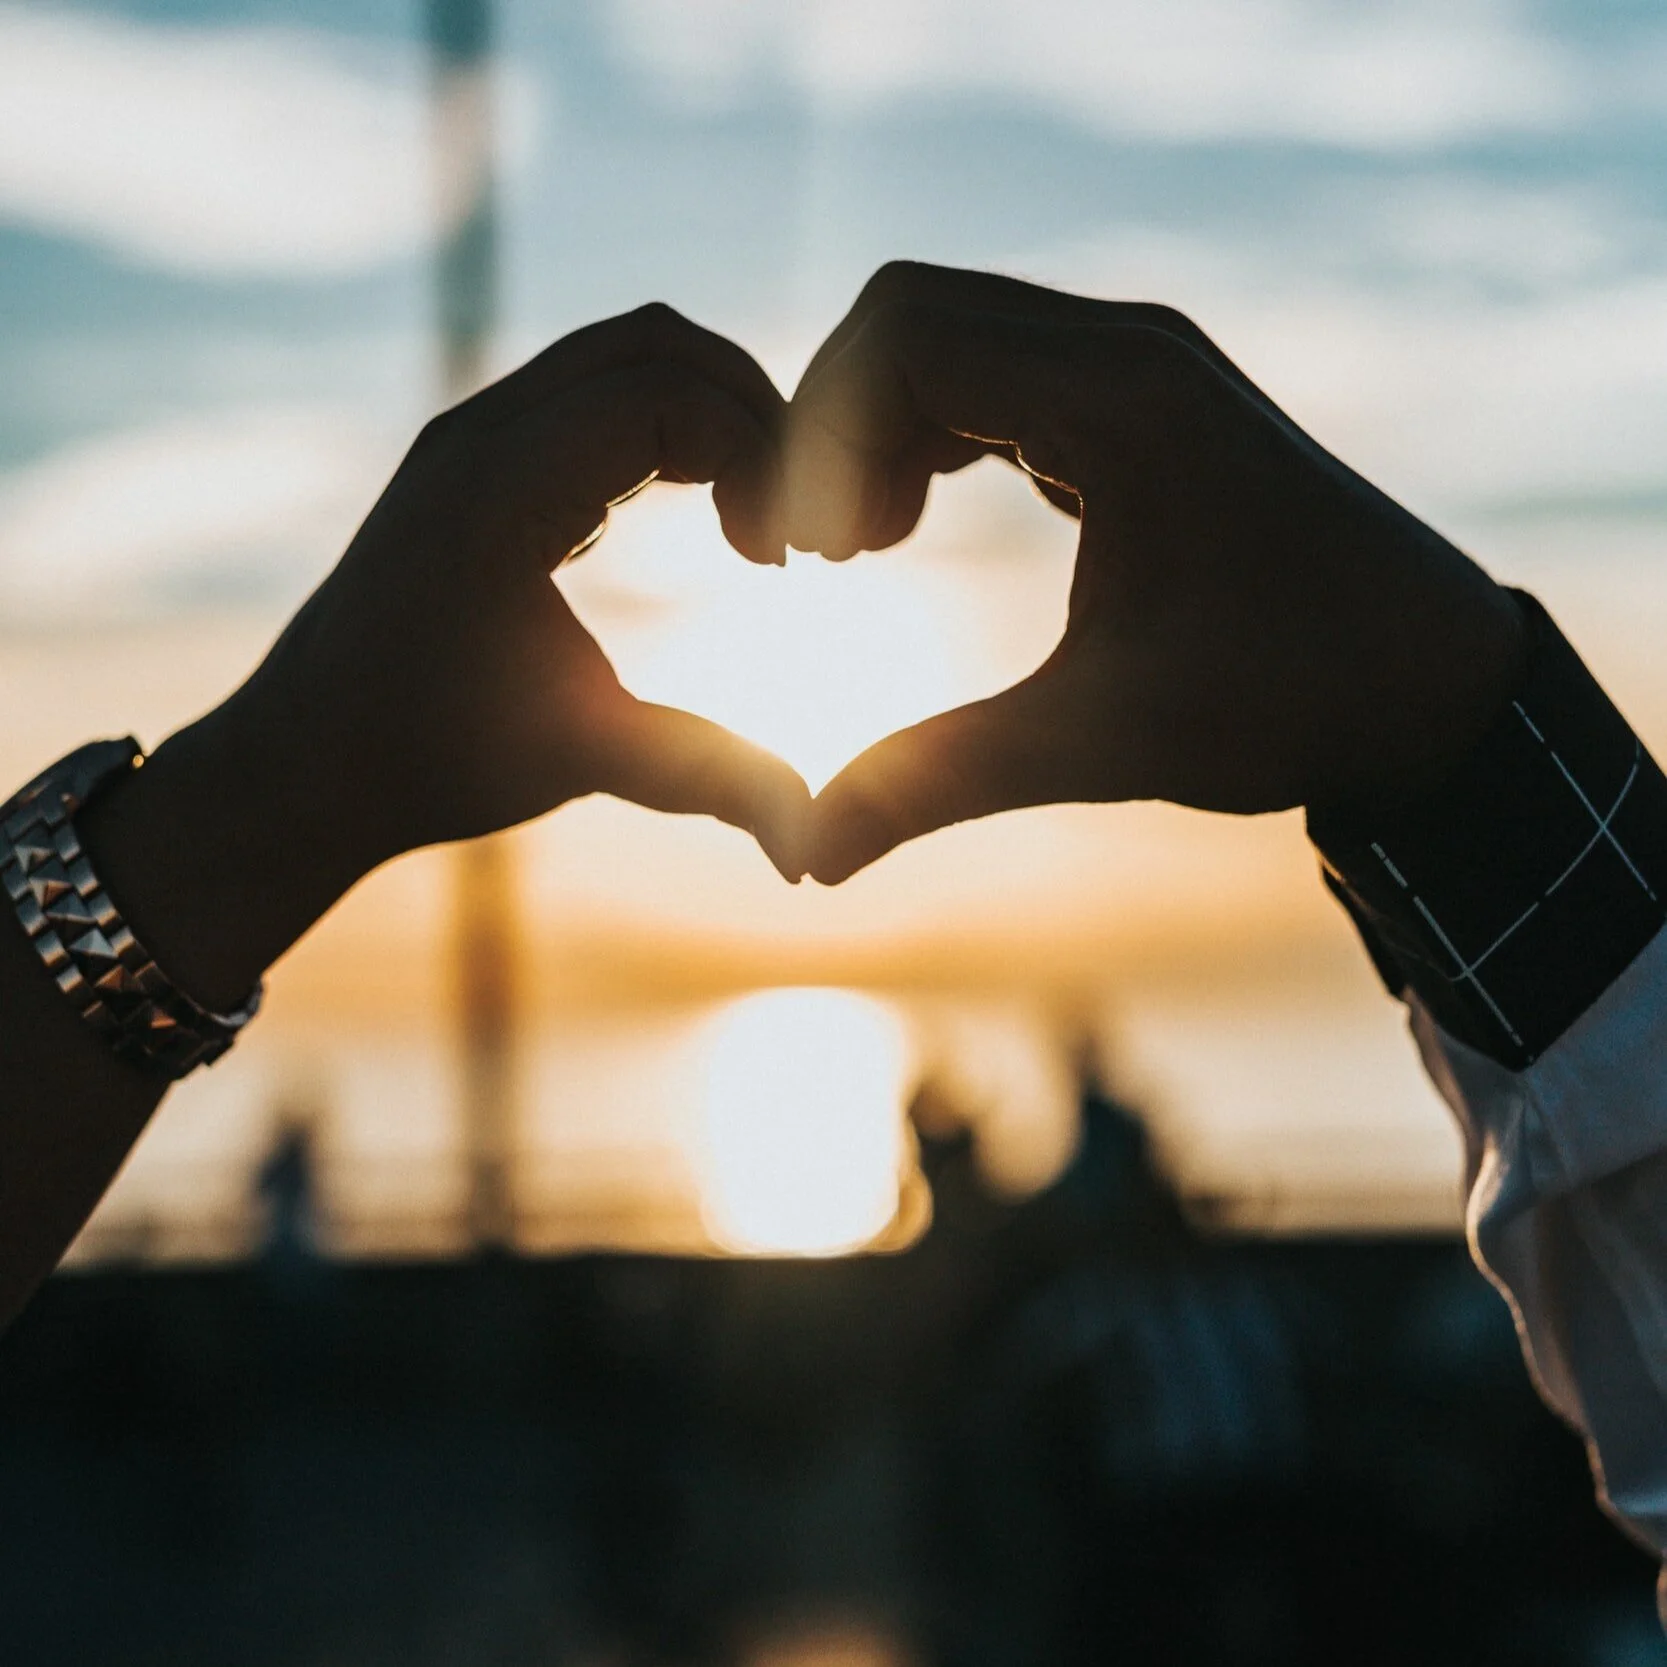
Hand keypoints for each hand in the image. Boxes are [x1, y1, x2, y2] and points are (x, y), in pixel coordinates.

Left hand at [80, 305, 810, 1006]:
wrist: (303, 762)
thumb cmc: (428, 762)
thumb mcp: (578, 763)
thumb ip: (704, 778)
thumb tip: (811, 844)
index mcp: (499, 491)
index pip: (668, 395)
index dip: (758, 457)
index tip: (783, 561)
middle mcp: (480, 436)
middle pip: (655, 345)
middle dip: (751, 414)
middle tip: (792, 521)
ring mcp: (473, 436)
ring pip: (624, 356)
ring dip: (710, 414)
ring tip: (754, 519)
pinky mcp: (478, 456)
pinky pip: (592, 393)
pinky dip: (667, 428)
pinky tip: (698, 518)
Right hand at [779, 263, 1526, 882]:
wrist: (1430, 683)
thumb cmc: (1287, 700)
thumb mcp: (1101, 740)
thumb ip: (939, 780)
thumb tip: (809, 856)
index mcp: (1119, 401)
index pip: (903, 338)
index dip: (821, 438)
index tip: (815, 560)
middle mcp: (1128, 351)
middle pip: (910, 316)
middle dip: (836, 426)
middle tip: (826, 556)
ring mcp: (1141, 366)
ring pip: (951, 337)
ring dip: (882, 429)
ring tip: (863, 550)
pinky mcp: (1144, 401)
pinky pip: (998, 373)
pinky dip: (933, 433)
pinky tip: (917, 526)